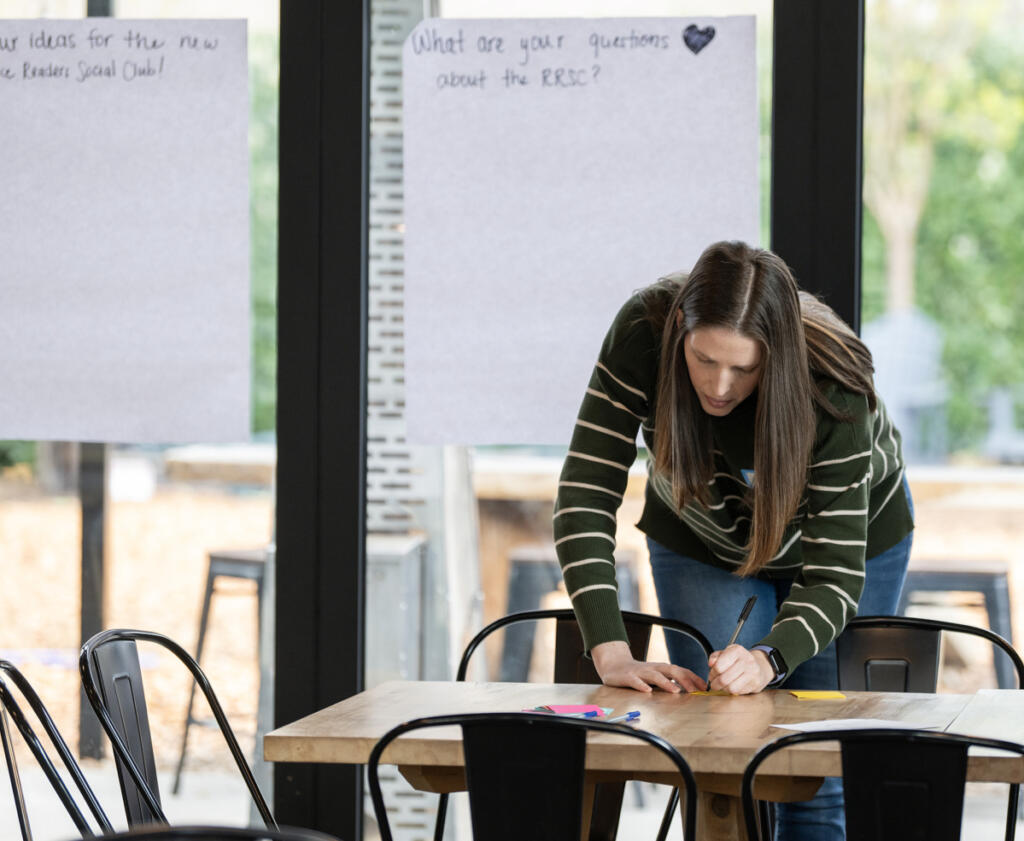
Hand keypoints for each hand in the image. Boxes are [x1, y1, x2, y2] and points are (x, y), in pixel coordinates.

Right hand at [590, 640, 706, 692]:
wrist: (614, 665)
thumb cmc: (638, 673)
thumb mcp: (656, 676)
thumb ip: (670, 682)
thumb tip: (690, 690)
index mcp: (661, 669)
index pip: (681, 671)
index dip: (693, 678)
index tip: (705, 688)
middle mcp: (653, 668)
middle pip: (671, 671)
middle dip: (684, 680)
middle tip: (695, 691)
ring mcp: (640, 672)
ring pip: (654, 675)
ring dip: (666, 683)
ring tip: (676, 691)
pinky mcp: (627, 677)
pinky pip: (635, 681)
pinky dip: (641, 685)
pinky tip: (646, 691)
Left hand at [707, 645, 774, 694]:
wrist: (760, 667)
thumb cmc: (738, 660)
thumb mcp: (726, 653)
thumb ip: (715, 657)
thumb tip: (711, 663)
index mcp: (737, 650)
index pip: (718, 666)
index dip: (712, 673)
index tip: (712, 674)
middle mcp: (746, 660)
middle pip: (723, 679)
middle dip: (715, 683)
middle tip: (714, 683)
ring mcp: (752, 672)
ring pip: (730, 688)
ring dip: (724, 688)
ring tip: (724, 685)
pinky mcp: (755, 683)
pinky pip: (738, 692)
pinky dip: (732, 691)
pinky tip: (733, 685)